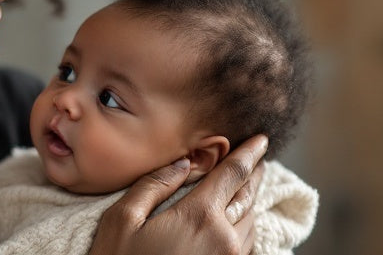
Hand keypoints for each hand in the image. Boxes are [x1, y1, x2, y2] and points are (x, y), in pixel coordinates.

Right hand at [88, 134, 267, 254]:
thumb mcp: (122, 219)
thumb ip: (153, 185)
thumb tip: (183, 164)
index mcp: (199, 216)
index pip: (234, 174)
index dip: (250, 153)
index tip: (261, 139)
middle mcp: (224, 239)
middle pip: (248, 196)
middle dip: (254, 174)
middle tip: (258, 158)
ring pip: (250, 222)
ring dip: (250, 200)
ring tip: (245, 186)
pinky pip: (245, 244)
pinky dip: (245, 224)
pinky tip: (236, 219)